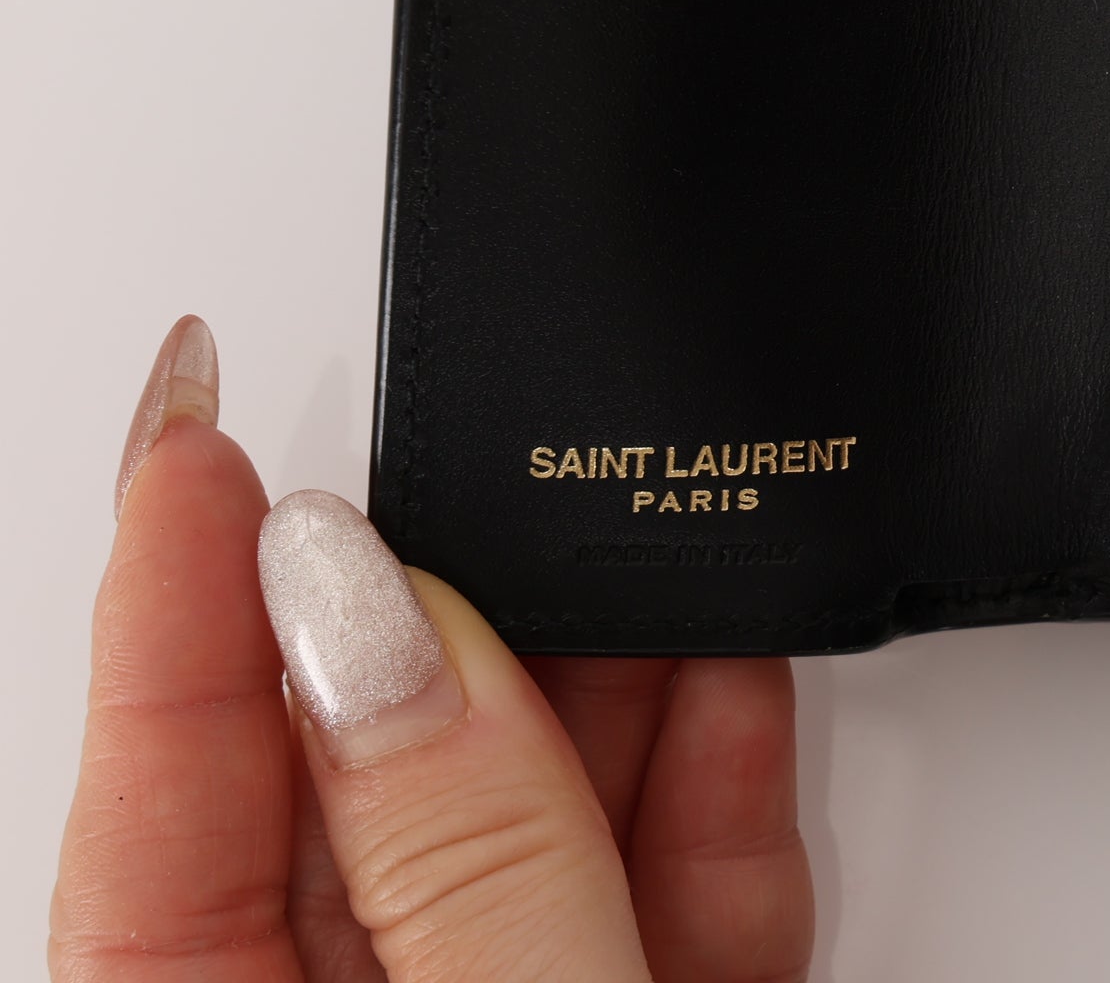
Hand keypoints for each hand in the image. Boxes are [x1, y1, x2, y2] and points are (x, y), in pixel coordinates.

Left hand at [48, 317, 814, 981]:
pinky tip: (739, 672)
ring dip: (621, 676)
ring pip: (539, 810)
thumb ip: (465, 850)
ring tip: (667, 548)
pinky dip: (719, 774)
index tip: (199, 436)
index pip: (164, 796)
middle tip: (509, 467)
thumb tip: (386, 624)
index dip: (177, 595)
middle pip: (371, 779)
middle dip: (462, 614)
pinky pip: (671, 879)